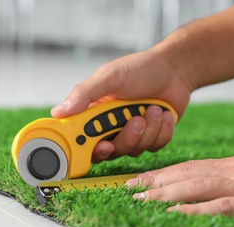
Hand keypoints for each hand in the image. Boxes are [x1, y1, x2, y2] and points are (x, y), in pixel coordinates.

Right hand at [51, 50, 192, 161]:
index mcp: (95, 113)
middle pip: (112, 151)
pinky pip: (155, 146)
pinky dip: (162, 130)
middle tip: (136, 119)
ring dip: (148, 129)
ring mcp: (132, 134)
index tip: (104, 145)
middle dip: (127, 137)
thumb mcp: (110, 76)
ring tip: (153, 108)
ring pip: (135, 150)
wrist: (174, 71)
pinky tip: (163, 114)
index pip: (83, 140)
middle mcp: (112, 127)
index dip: (90, 149)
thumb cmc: (141, 69)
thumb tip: (59, 112)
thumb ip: (85, 93)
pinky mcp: (152, 138)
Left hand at [126, 144, 233, 216]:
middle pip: (186, 174)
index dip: (163, 172)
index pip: (189, 166)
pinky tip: (174, 214)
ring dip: (165, 194)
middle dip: (155, 182)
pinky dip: (196, 210)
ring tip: (141, 200)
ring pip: (197, 187)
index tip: (141, 179)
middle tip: (128, 189)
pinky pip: (220, 206)